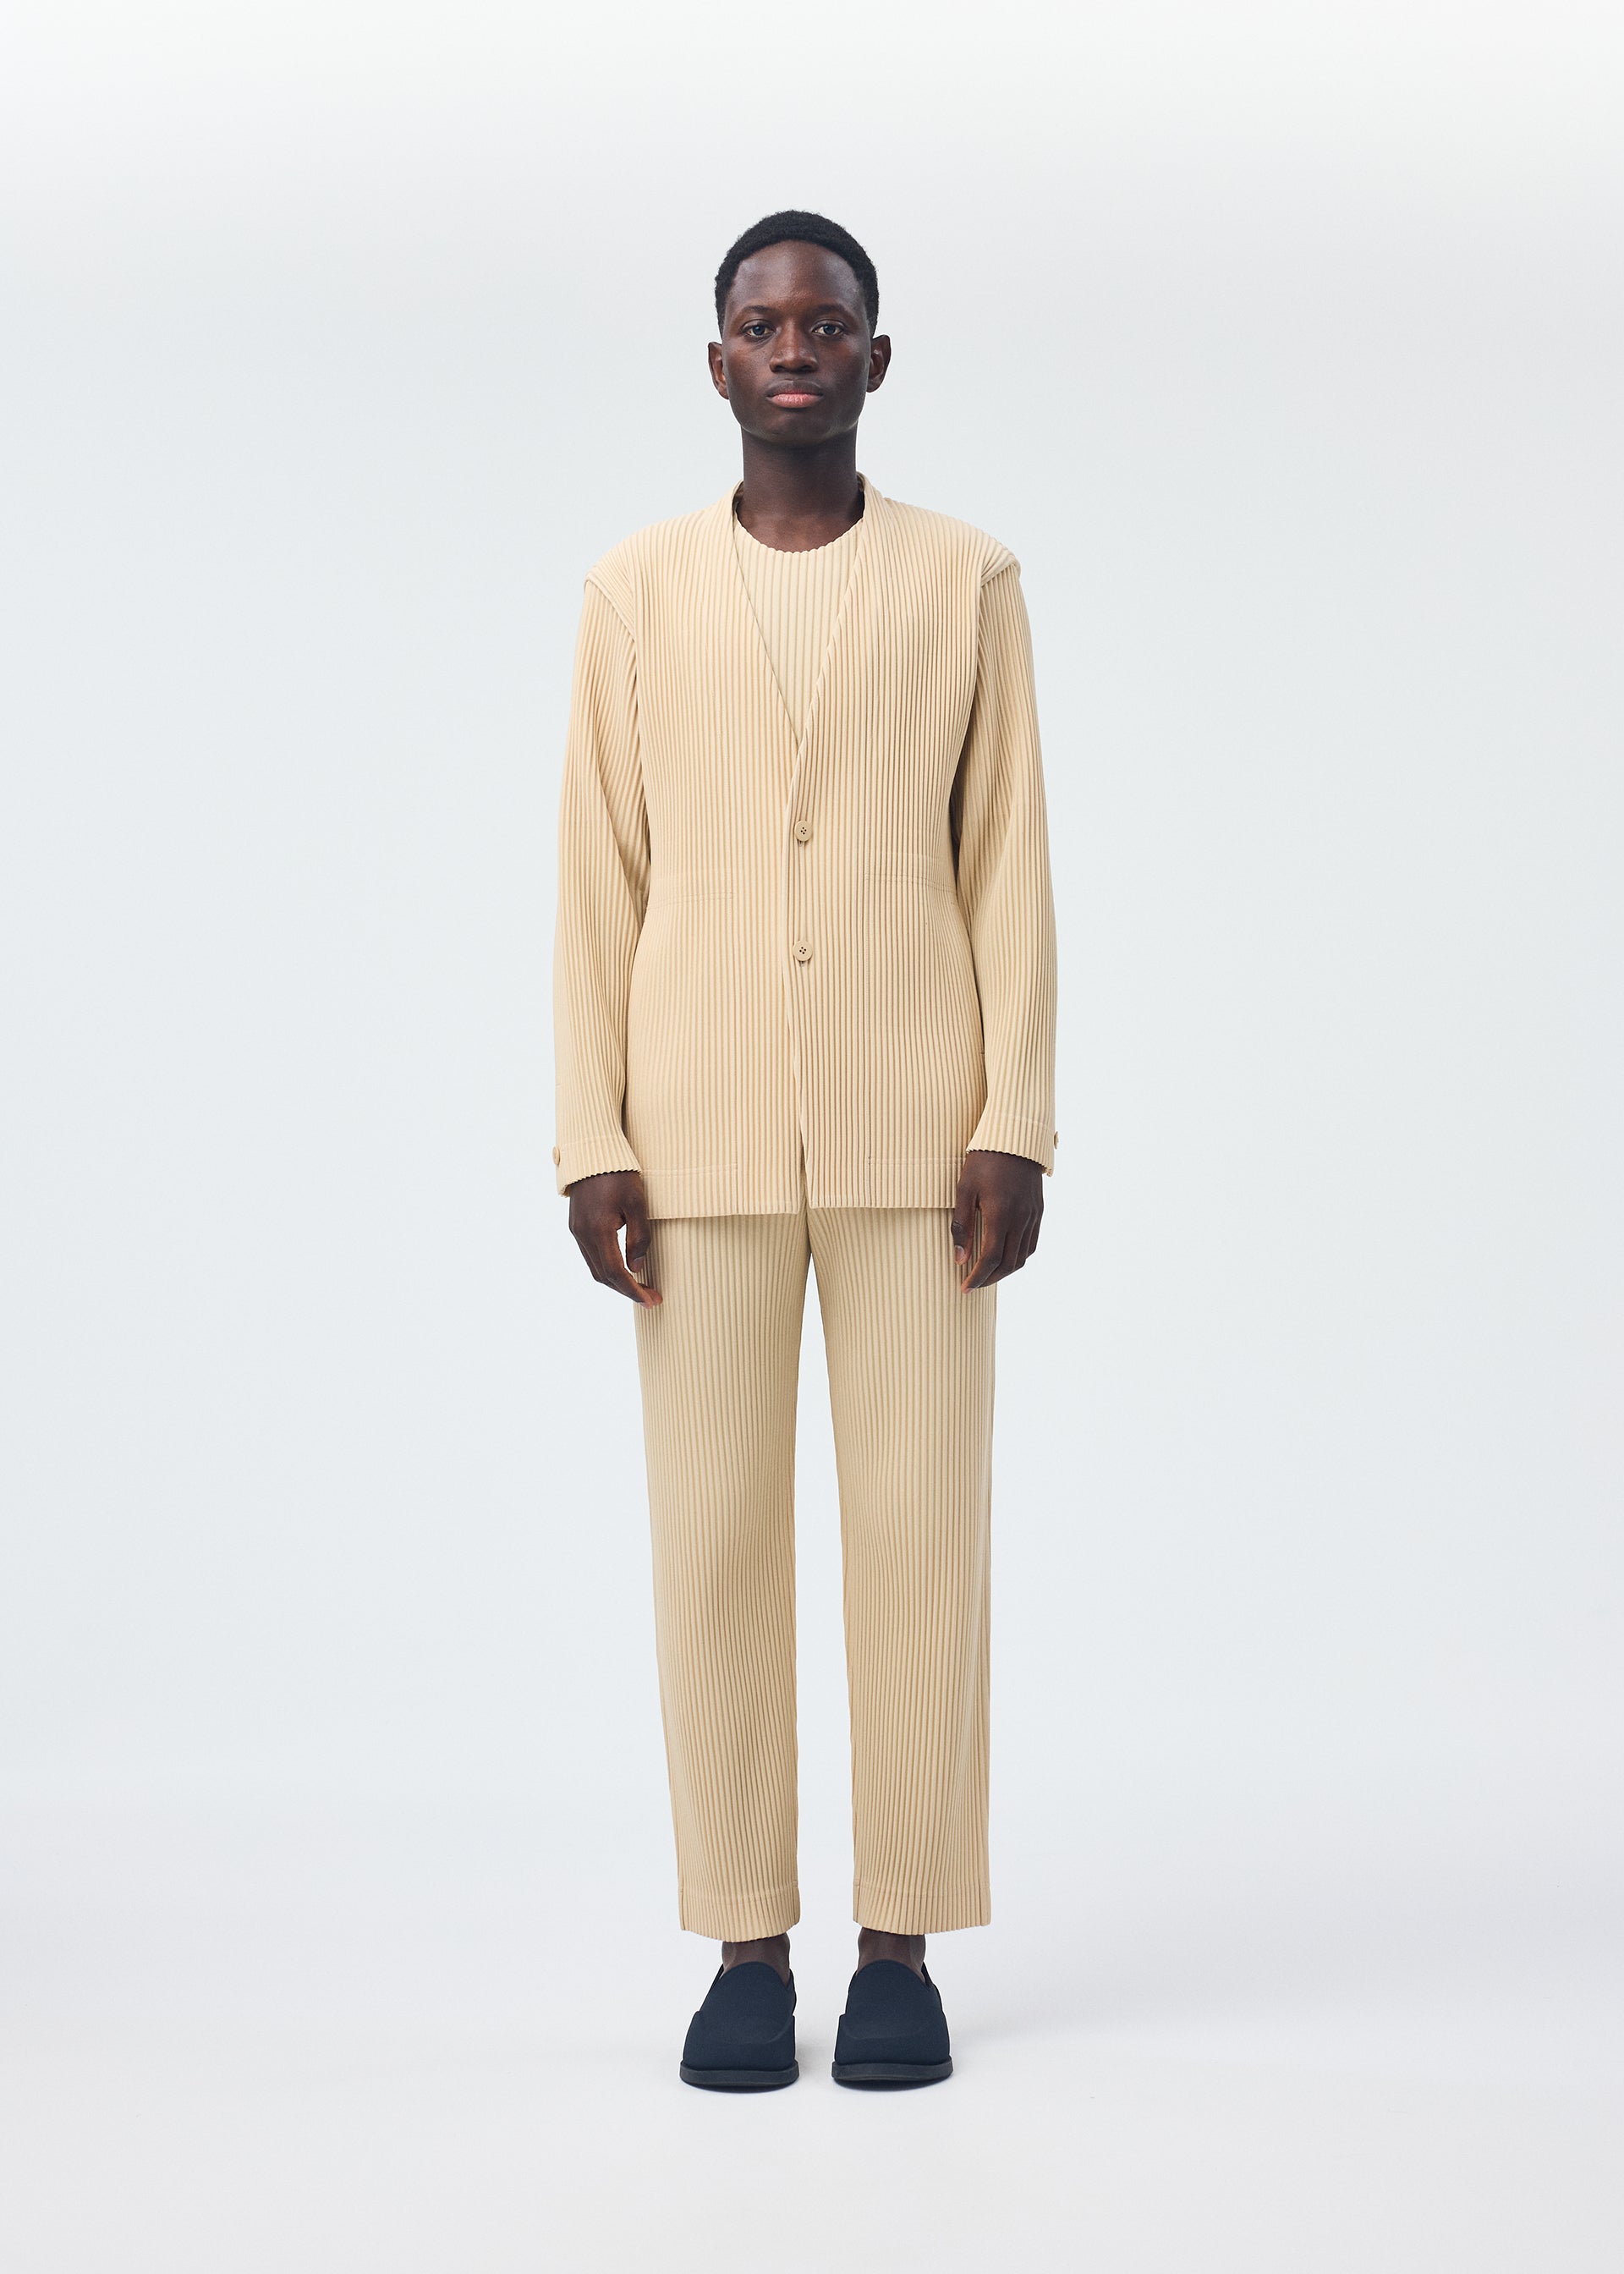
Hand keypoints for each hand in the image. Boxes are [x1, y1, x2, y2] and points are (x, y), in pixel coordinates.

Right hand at [566, 1170, 661, 1305]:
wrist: (593, 1152)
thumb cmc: (620, 1174)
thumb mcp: (638, 1203)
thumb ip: (639, 1237)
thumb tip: (637, 1268)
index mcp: (597, 1230)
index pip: (615, 1272)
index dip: (633, 1290)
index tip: (651, 1301)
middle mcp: (582, 1234)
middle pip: (603, 1276)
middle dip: (627, 1291)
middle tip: (651, 1299)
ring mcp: (576, 1230)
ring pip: (595, 1268)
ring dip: (617, 1282)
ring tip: (640, 1288)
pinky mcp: (576, 1225)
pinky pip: (591, 1256)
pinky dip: (607, 1268)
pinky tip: (623, 1269)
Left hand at [950, 1150, 1043, 1290]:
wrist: (1015, 1138)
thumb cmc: (984, 1161)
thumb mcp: (964, 1189)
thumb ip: (962, 1225)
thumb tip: (960, 1259)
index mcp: (1000, 1214)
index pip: (990, 1259)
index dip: (976, 1278)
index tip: (964, 1287)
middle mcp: (1020, 1219)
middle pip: (1008, 1264)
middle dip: (989, 1279)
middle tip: (972, 1284)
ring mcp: (1033, 1216)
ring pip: (1022, 1257)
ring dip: (1004, 1271)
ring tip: (987, 1275)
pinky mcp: (1038, 1211)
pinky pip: (1032, 1244)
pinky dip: (1018, 1257)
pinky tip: (1005, 1257)